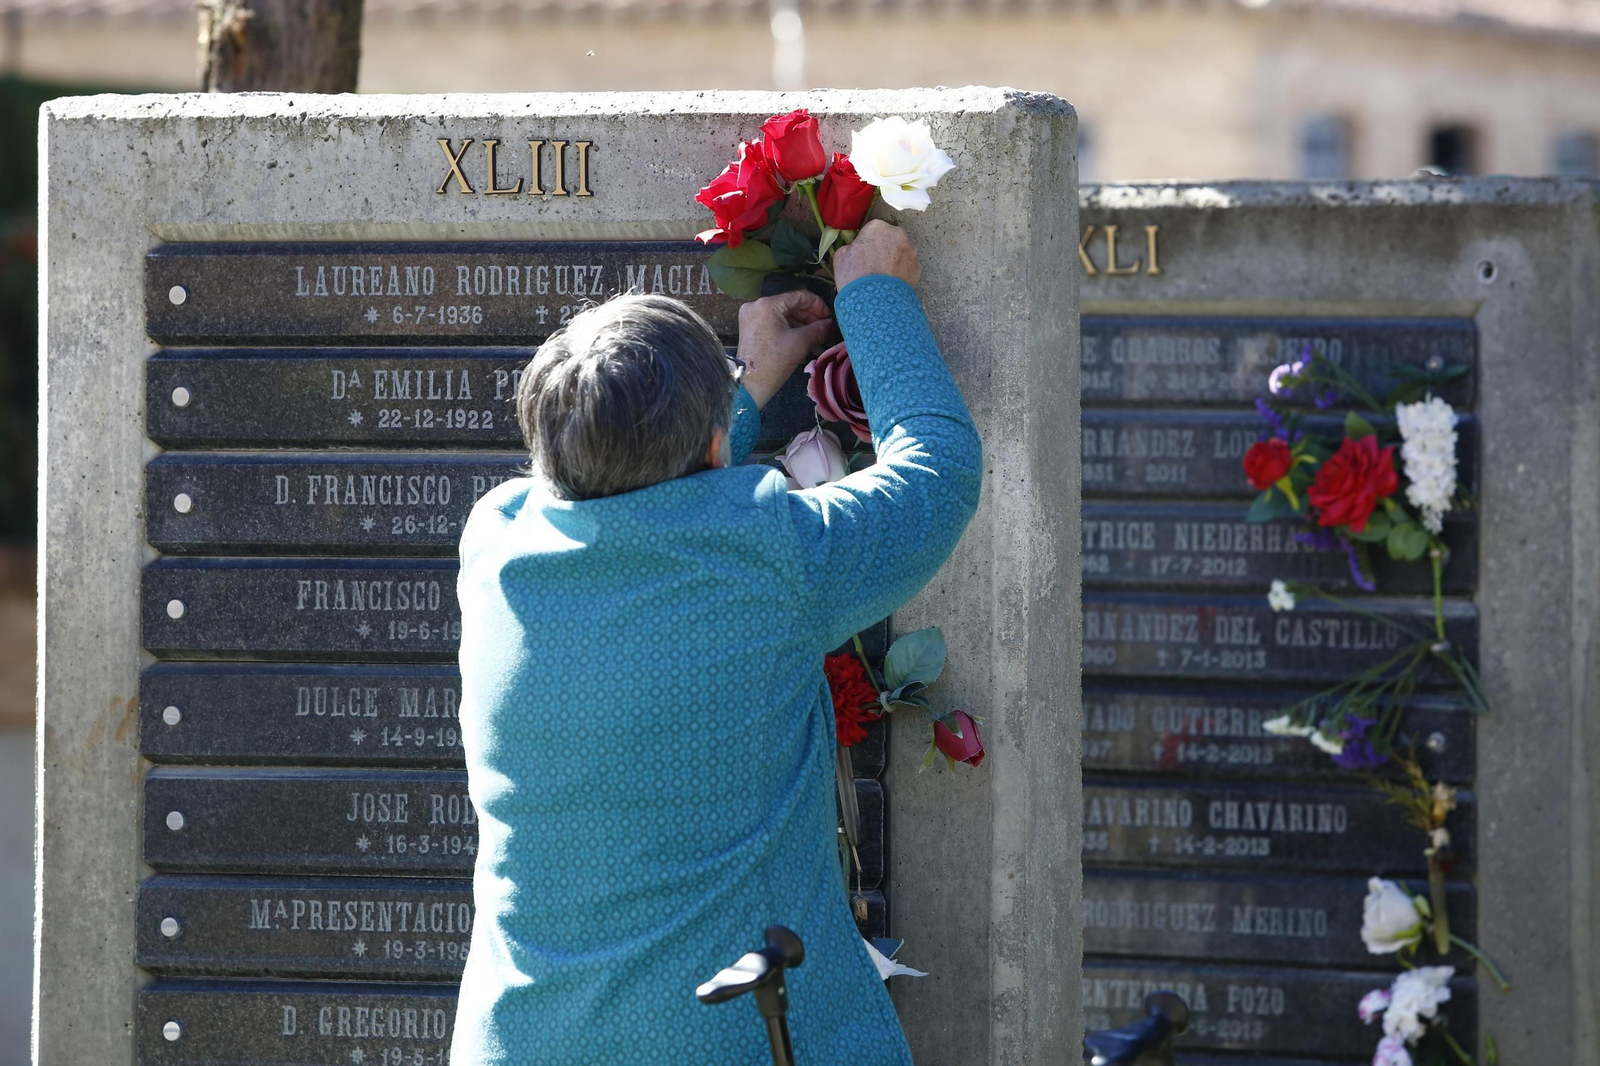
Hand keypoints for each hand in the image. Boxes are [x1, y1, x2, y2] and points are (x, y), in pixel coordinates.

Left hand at [735, 289, 833, 408]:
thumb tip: (830, 324)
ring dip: (802, 327)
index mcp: (767, 304)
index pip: (799, 296)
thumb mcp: (800, 343)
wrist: (750, 385)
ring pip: (784, 316)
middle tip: (825, 331)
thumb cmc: (774, 363)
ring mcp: (752, 317)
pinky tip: (805, 343)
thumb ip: (818, 329)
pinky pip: (776, 324)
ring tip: (818, 341)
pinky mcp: (752, 328)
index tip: (828, 317)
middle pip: (791, 306)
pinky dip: (790, 332)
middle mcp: (756, 306)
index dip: (817, 305)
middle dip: (810, 319)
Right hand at [832, 220, 920, 290]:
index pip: (871, 230)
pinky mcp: (918, 267)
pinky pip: (908, 266)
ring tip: (884, 277)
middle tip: (874, 266)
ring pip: (900, 252)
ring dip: (894, 260)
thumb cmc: (855, 276)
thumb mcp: (841, 257)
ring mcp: (910, 250)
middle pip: (889, 238)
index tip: (862, 255)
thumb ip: (850, 247)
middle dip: (883, 248)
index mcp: (877, 227)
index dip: (866, 243)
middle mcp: (897, 233)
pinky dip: (902, 272)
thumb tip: (854, 249)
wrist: (875, 301)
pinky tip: (892, 284)